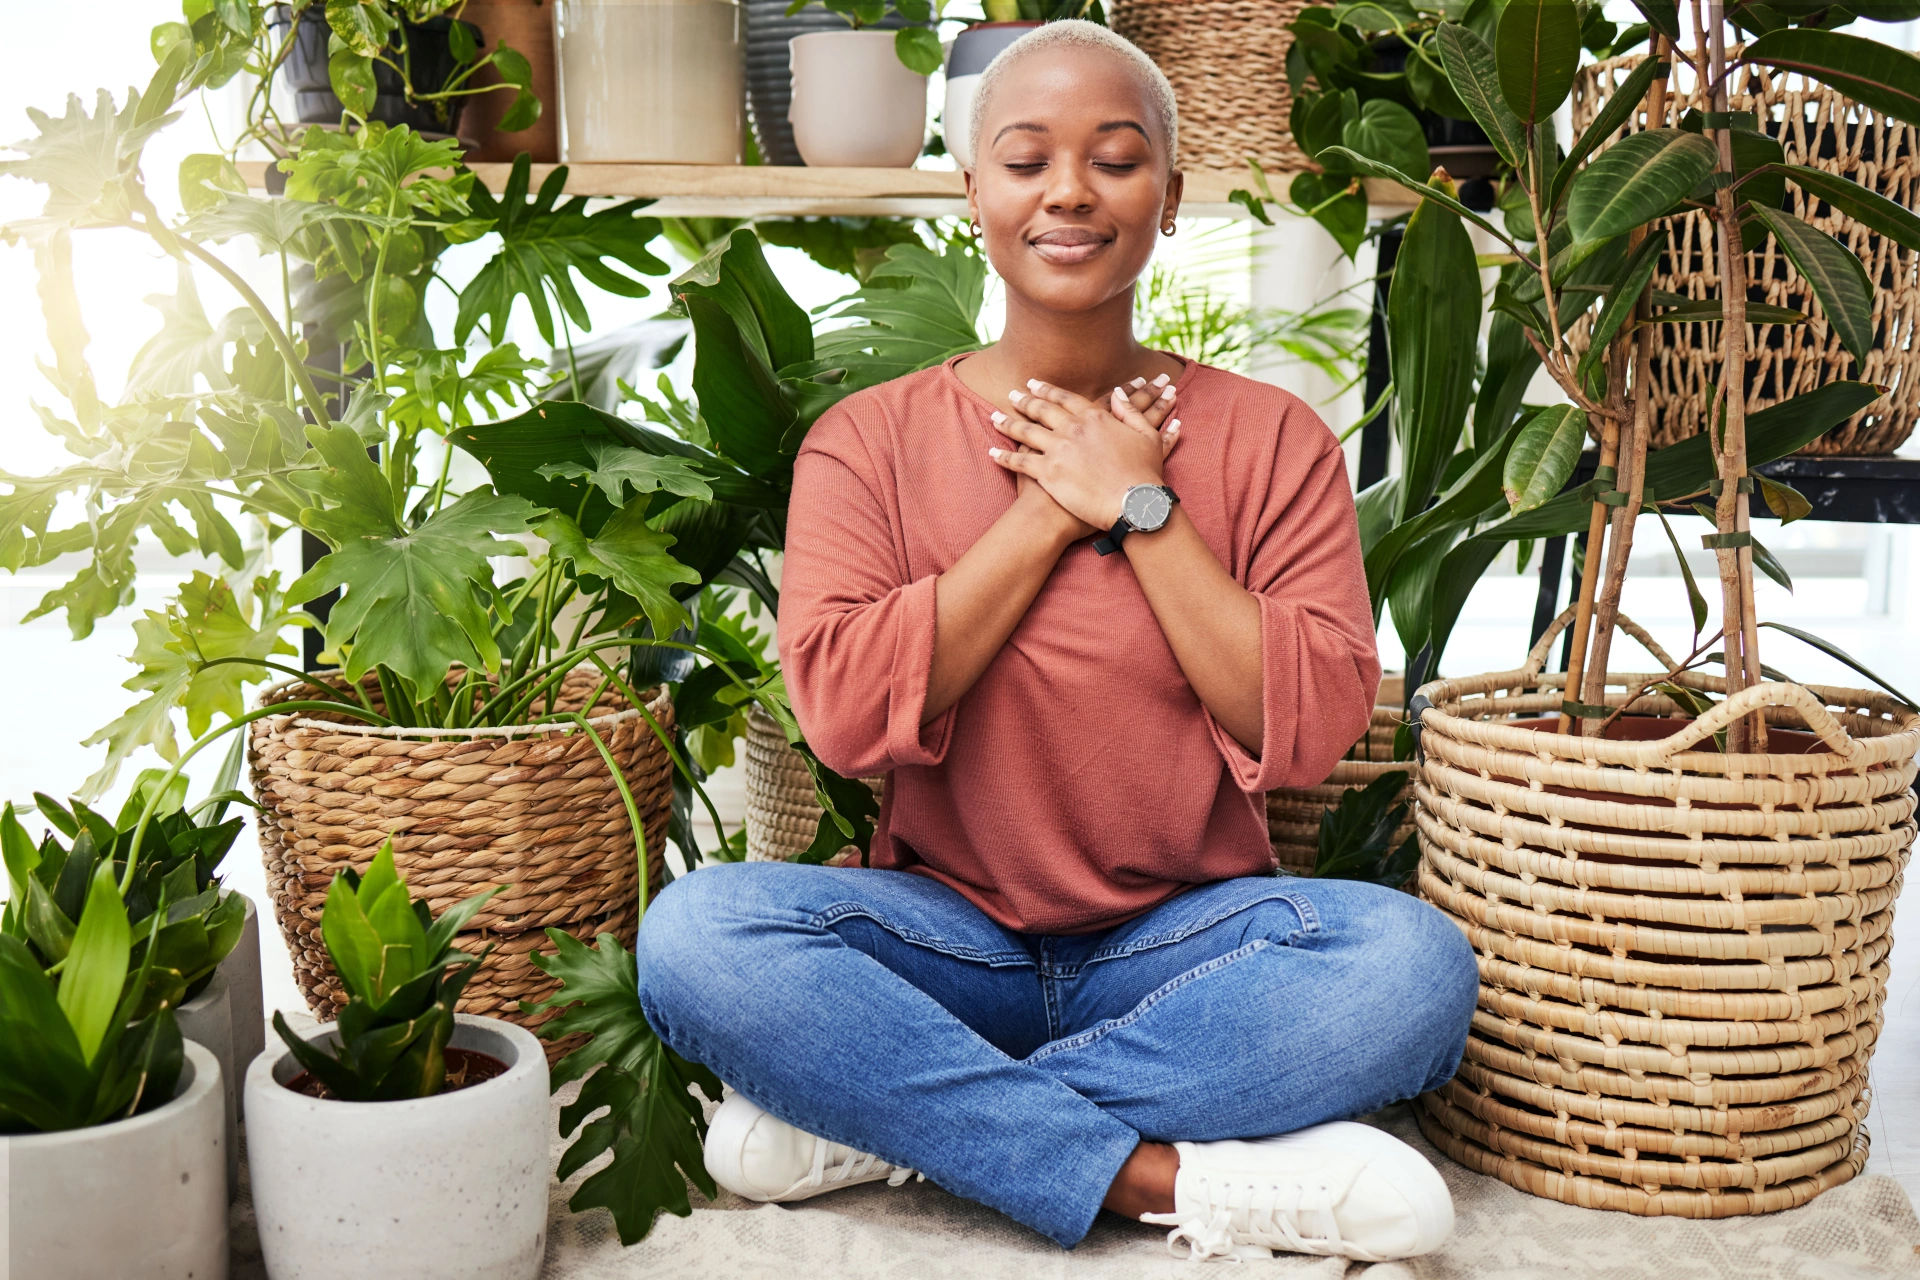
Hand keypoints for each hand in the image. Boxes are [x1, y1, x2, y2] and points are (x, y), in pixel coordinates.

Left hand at [989, 377, 1180, 532]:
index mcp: (1093, 417)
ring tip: (995, 417)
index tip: (1034, 384)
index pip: (1064, 398)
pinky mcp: (1047, 473)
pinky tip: (992, 453)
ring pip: (1025, 432)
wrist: (1135, 503)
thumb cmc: (1144, 473)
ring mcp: (1057, 449)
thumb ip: (1130, 411)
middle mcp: (1071, 429)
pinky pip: (1019, 462)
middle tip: (1012, 394)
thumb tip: (1118, 393)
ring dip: (1008, 423)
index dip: (1047, 390)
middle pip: (1041, 410)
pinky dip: (1003, 457)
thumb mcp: (1146, 435)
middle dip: (1024, 401)